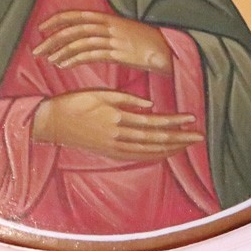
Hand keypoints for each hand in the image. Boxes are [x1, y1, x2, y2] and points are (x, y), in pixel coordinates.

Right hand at [32, 89, 202, 160]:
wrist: (51, 123)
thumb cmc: (75, 103)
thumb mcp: (101, 94)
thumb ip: (127, 100)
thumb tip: (151, 106)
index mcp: (117, 118)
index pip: (153, 121)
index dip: (174, 121)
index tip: (192, 118)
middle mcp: (118, 136)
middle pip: (156, 139)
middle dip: (179, 138)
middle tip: (199, 136)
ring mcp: (114, 148)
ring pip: (148, 151)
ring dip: (170, 148)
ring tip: (186, 145)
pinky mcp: (109, 152)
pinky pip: (137, 156)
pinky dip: (154, 155)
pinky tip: (164, 153)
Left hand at [33, 10, 173, 74]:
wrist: (165, 48)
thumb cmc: (143, 41)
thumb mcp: (122, 30)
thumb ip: (103, 31)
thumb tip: (84, 37)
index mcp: (107, 17)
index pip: (75, 15)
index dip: (56, 20)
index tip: (41, 27)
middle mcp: (107, 25)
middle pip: (72, 30)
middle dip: (52, 40)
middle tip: (37, 50)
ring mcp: (111, 39)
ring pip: (78, 43)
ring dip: (60, 52)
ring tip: (49, 60)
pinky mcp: (116, 53)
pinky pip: (89, 56)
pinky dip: (73, 60)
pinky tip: (64, 65)